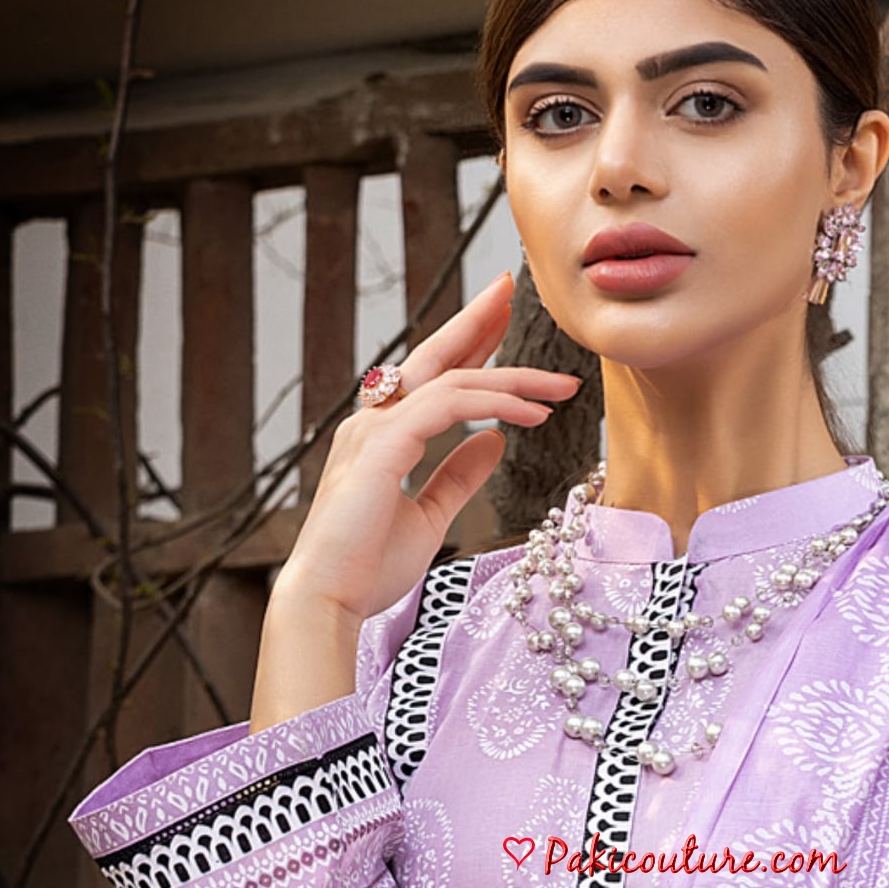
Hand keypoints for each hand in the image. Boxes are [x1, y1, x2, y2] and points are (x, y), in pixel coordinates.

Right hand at [274, 272, 582, 626]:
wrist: (327, 601)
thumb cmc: (367, 568)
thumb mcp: (428, 517)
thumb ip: (457, 477)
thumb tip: (493, 442)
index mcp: (381, 436)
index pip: (431, 377)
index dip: (468, 346)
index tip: (502, 320)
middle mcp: (374, 422)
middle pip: (434, 355)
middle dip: (476, 320)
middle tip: (512, 287)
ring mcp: (375, 430)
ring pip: (452, 380)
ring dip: (512, 376)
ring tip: (561, 385)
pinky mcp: (383, 446)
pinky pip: (449, 406)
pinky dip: (496, 404)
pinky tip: (533, 413)